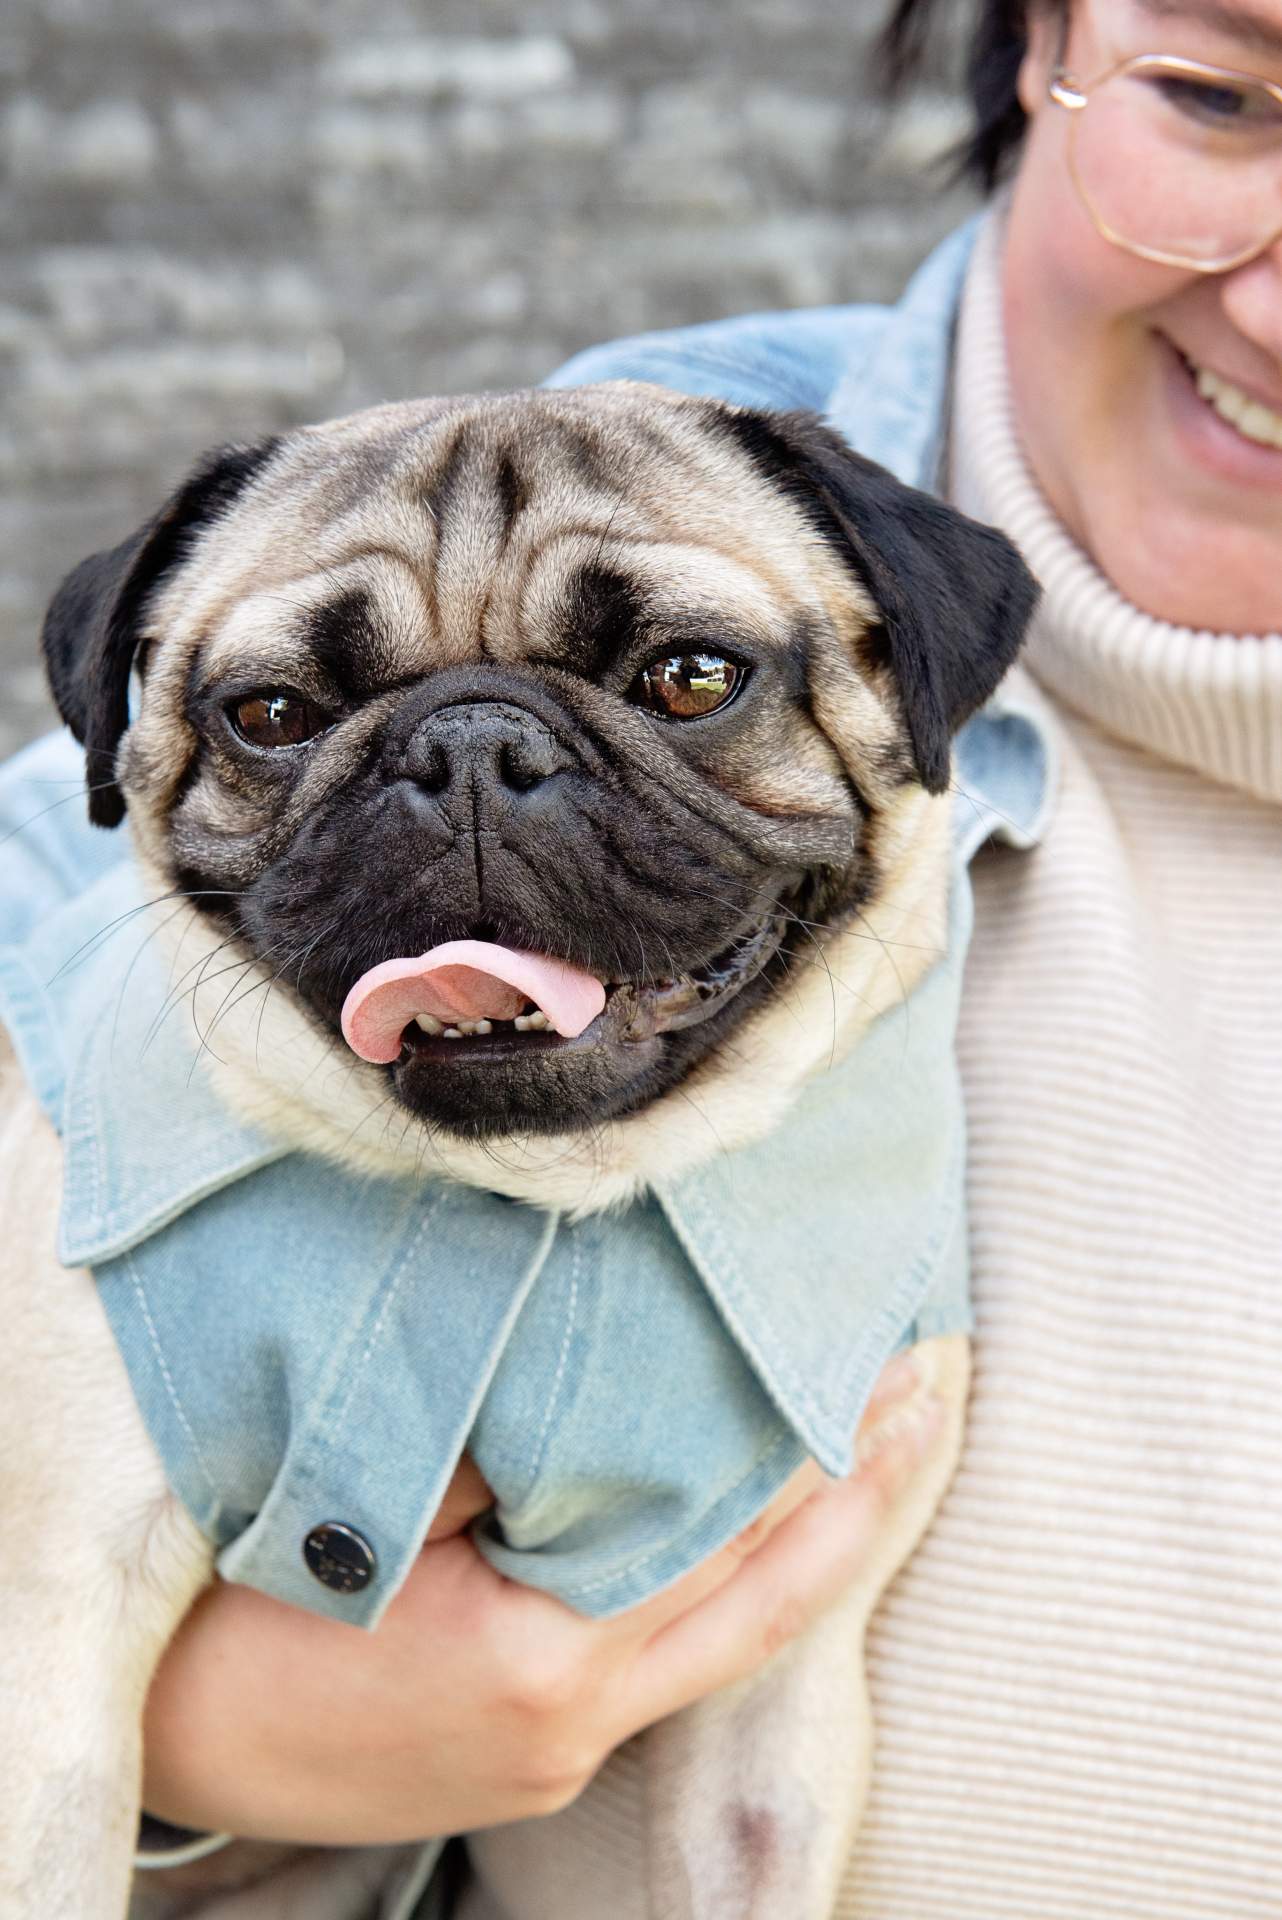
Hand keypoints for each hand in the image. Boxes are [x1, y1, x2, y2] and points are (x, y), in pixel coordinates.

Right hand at [141, 1354, 942, 1844]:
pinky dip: (723, 1582)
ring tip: (876, 1448)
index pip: (727, 1533)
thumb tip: (631, 1364)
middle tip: (931, 1391)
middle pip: (762, 1599)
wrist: (174, 1729)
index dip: (816, 1446)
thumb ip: (525, 1444)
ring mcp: (562, 1757)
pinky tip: (742, 1518)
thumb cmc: (256, 1597)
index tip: (887, 1364)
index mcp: (547, 1656)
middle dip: (858, 1495)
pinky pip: (663, 1660)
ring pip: (724, 1637)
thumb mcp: (385, 1495)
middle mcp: (579, 1723)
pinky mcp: (540, 1762)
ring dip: (804, 1541)